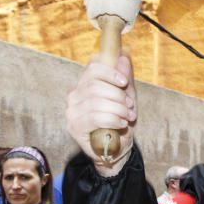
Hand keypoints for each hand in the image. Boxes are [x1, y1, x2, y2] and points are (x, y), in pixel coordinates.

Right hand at [66, 53, 137, 174]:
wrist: (116, 149)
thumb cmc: (120, 121)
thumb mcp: (127, 97)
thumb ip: (125, 77)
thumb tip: (123, 54)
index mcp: (85, 84)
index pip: (93, 68)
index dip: (110, 72)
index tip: (124, 82)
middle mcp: (75, 95)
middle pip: (96, 86)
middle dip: (118, 96)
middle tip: (130, 107)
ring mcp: (72, 111)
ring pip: (96, 102)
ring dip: (118, 109)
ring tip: (127, 117)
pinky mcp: (75, 126)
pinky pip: (95, 117)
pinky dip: (113, 119)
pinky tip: (121, 124)